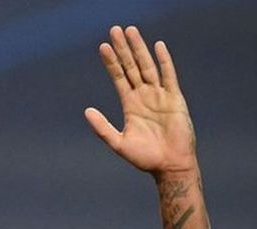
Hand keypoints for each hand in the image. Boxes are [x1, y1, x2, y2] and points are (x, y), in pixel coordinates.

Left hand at [85, 26, 197, 176]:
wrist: (169, 165)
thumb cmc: (145, 158)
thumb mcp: (118, 143)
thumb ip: (102, 127)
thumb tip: (87, 111)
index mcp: (130, 105)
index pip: (118, 77)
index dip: (111, 62)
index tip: (103, 47)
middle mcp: (144, 96)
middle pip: (132, 66)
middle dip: (123, 49)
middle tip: (115, 30)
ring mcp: (160, 96)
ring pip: (148, 66)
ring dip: (139, 49)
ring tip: (131, 31)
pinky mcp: (175, 99)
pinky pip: (169, 76)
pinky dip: (164, 61)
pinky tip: (158, 46)